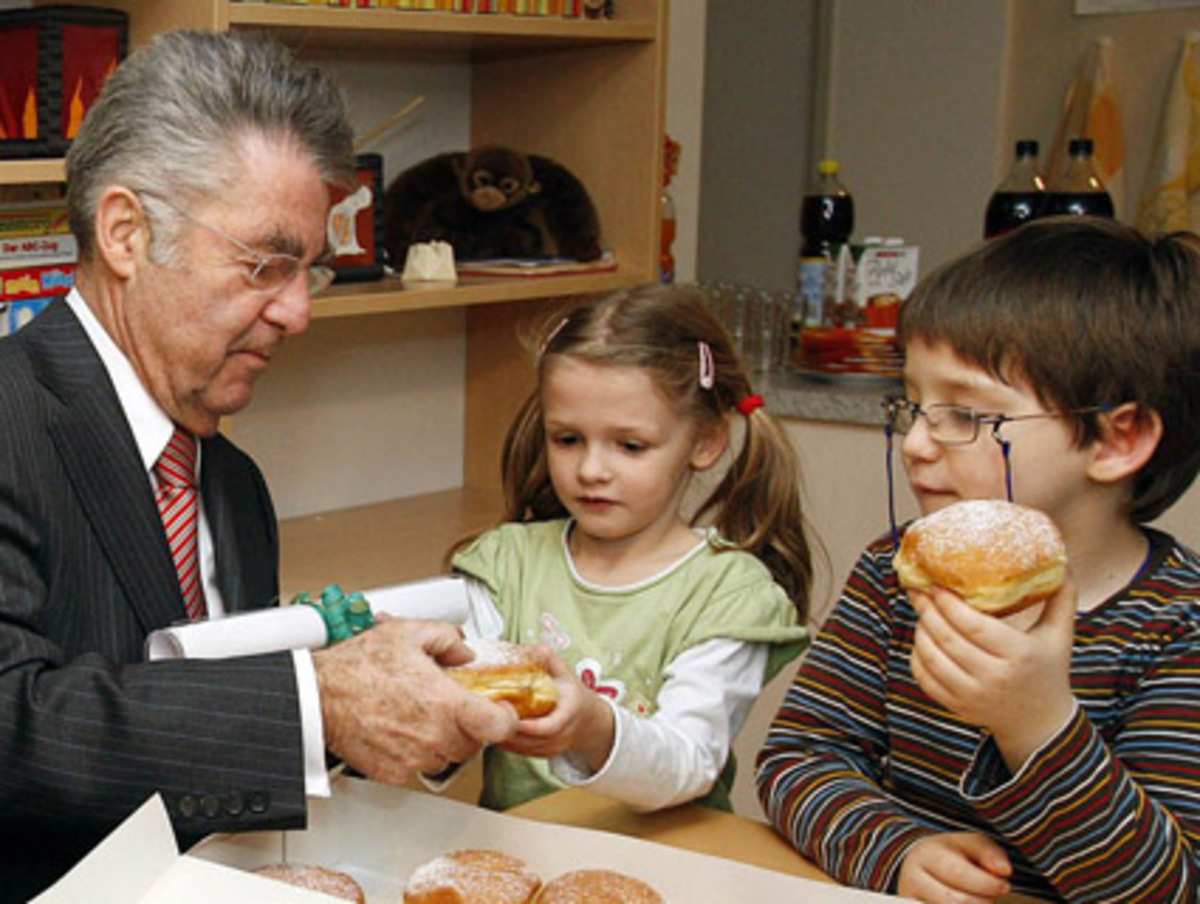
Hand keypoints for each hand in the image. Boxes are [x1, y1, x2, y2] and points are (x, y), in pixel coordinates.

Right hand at [314, 618, 517, 784]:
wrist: (317, 696)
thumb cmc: (357, 667)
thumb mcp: (409, 633)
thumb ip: (448, 638)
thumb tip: (464, 652)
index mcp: (446, 704)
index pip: (500, 726)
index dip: (506, 718)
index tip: (501, 710)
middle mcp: (434, 736)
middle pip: (475, 742)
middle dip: (469, 724)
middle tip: (451, 704)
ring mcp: (414, 758)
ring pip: (448, 756)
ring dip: (445, 739)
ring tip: (423, 714)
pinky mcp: (394, 773)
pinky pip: (420, 767)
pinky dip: (419, 751)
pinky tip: (403, 729)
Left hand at [495, 650, 614, 772]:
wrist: (588, 720)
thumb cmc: (573, 694)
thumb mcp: (566, 673)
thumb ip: (550, 659)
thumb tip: (533, 648)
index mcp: (569, 713)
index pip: (549, 727)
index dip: (528, 726)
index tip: (509, 714)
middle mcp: (562, 734)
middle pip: (531, 740)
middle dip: (507, 730)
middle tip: (488, 714)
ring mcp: (552, 747)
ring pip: (523, 749)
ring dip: (503, 737)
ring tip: (486, 721)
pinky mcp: (542, 754)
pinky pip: (521, 753)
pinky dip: (506, 744)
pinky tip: (493, 731)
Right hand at [898, 832, 1011, 902]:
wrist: (922, 866)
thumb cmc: (952, 856)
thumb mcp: (970, 845)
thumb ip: (989, 853)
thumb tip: (1004, 870)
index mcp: (927, 854)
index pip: (958, 873)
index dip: (987, 884)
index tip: (1005, 886)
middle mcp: (913, 878)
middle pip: (958, 902)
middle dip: (984, 902)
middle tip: (991, 896)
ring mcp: (910, 902)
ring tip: (977, 902)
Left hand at [910, 579, 1077, 770]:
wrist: (1041, 723)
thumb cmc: (1050, 671)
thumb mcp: (1060, 635)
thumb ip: (1062, 597)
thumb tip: (1061, 560)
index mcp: (1018, 655)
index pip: (973, 626)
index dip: (949, 604)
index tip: (936, 584)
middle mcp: (993, 678)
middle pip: (948, 639)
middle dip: (927, 611)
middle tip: (917, 590)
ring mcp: (973, 695)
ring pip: (931, 658)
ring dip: (920, 631)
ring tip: (921, 612)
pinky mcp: (957, 707)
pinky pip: (925, 678)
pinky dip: (917, 656)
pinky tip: (922, 639)